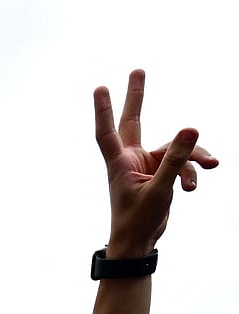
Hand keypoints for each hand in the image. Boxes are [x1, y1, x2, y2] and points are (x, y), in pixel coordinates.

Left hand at [95, 69, 217, 256]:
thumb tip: (190, 128)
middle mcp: (131, 160)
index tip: (100, 88)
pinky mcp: (159, 174)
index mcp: (120, 163)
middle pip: (134, 121)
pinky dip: (191, 172)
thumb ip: (176, 160)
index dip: (104, 109)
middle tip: (138, 70)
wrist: (139, 243)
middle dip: (137, 97)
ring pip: (173, 148)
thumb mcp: (161, 189)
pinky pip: (181, 164)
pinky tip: (193, 188)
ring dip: (193, 157)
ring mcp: (145, 166)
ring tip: (212, 165)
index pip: (108, 131)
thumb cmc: (139, 220)